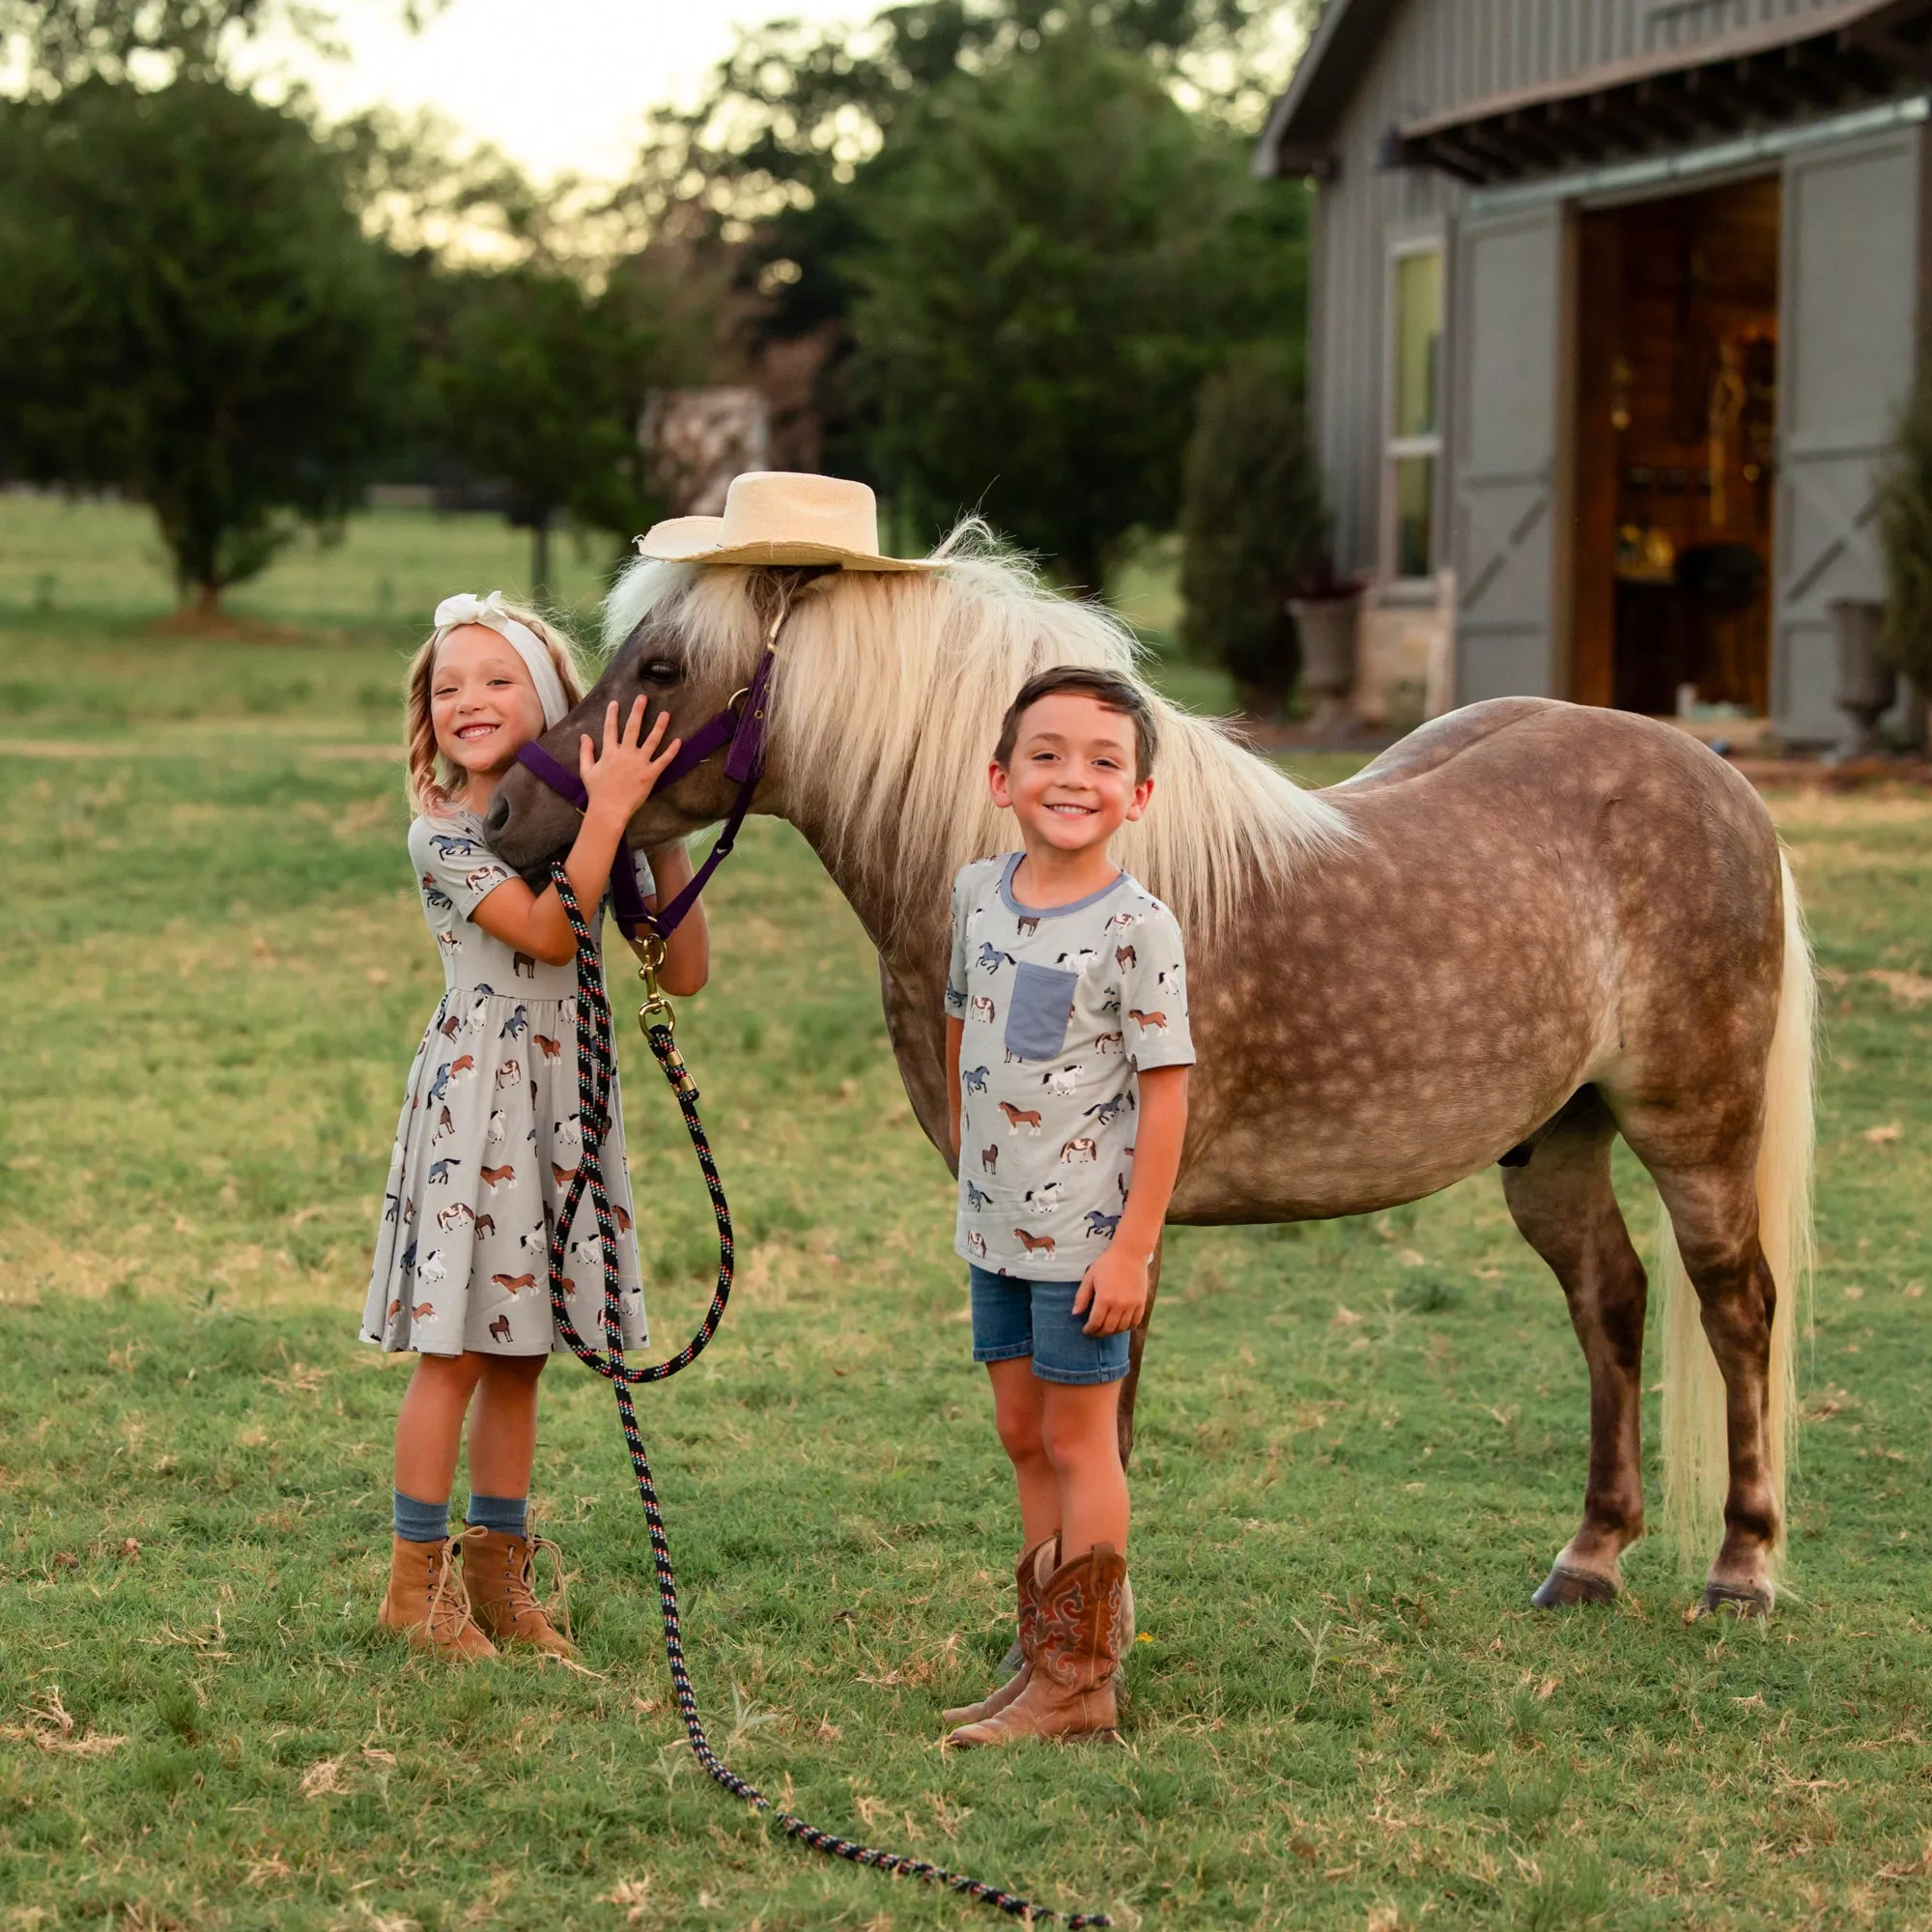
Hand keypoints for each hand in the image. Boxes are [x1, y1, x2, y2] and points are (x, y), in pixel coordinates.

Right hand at [580, 697, 680, 825]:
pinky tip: (678, 741)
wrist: (609, 809)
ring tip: (666, 714)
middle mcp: (625, 754)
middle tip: (643, 698)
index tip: (615, 703)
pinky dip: (671, 751)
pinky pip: (663, 760)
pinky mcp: (650, 774)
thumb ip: (586, 752)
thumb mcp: (586, 770)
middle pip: (632, 728)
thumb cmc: (597, 792)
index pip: (610, 729)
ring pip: (651, 740)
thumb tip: (584, 736)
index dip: (612, 715)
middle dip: (638, 711)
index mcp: (609, 752)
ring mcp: (639, 763)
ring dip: (659, 726)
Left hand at [1072, 1245, 1148, 1335]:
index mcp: (1104, 1298)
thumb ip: (1081, 1297)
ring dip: (1112, 1331)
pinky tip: (1120, 1324)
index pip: (1095, 1323)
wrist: (1130, 1253)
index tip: (1085, 1330)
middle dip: (1099, 1332)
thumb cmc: (1107, 1263)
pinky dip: (1127, 1327)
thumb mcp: (1090, 1277)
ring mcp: (1132, 1305)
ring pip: (1122, 1328)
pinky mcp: (1141, 1302)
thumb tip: (1075, 1314)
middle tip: (1094, 1331)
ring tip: (1106, 1328)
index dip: (1089, 1329)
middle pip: (1108, 1328)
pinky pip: (1135, 1322)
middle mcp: (1119, 1305)